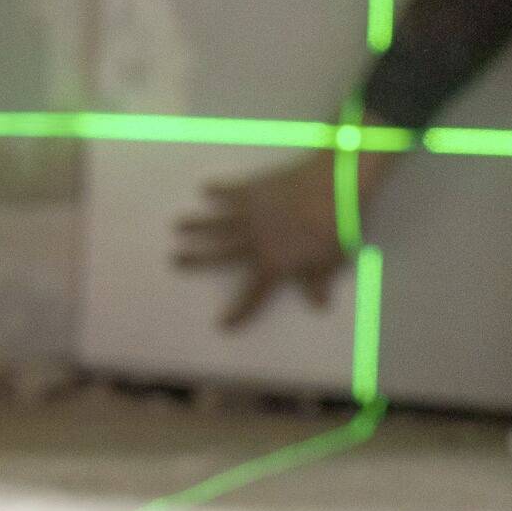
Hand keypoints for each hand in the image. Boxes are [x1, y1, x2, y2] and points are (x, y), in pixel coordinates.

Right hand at [172, 143, 395, 329]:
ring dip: (196, 224)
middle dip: (195, 259)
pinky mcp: (253, 190)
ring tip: (177, 225)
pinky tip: (206, 188)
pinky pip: (230, 191)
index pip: (253, 296)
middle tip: (174, 259)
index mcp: (274, 265)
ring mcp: (250, 215)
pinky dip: (217, 190)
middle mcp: (253, 242)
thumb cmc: (337, 227)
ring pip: (216, 223)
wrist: (334, 186)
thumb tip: (320, 304)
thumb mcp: (330, 261)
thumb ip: (318, 281)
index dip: (239, 313)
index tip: (223, 324)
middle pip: (218, 254)